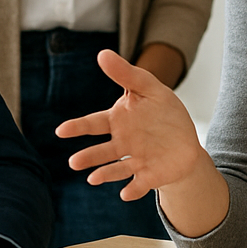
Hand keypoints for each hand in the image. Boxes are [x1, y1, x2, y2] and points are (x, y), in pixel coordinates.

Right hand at [58, 50, 211, 200]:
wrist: (185, 142)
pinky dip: (131, 190)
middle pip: (102, 150)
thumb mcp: (149, 88)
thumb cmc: (163, 113)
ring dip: (104, 174)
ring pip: (116, 169)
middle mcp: (122, 143)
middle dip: (89, 157)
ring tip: (92, 179)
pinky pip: (138, 184)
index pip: (94, 123)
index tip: (61, 130)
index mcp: (119, 121)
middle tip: (74, 162)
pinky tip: (125, 194)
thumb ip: (126, 74)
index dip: (78, 127)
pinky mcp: (149, 176)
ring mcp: (135, 161)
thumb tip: (102, 54)